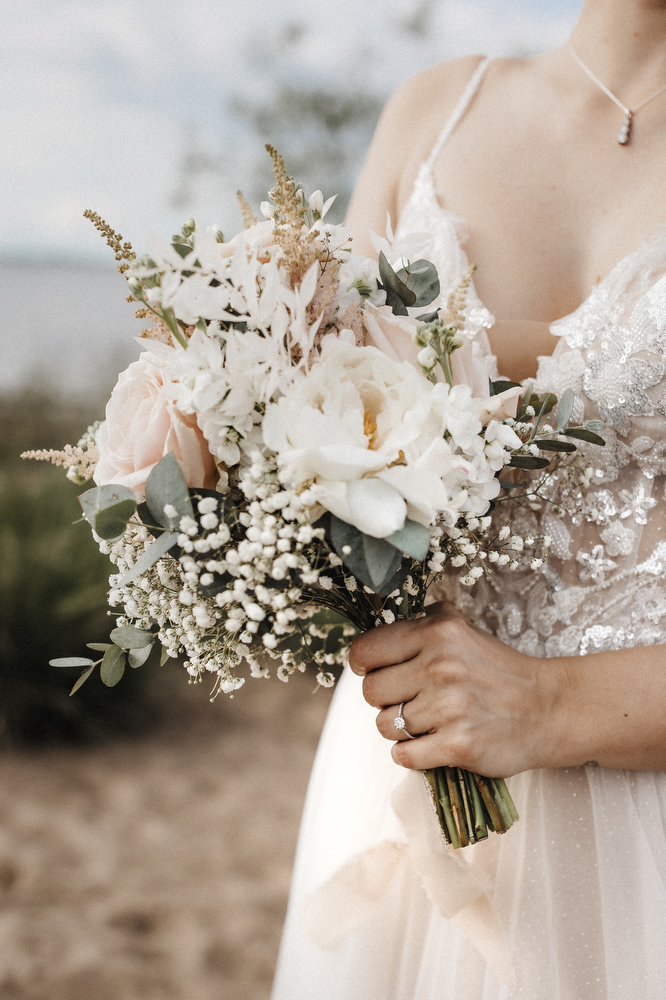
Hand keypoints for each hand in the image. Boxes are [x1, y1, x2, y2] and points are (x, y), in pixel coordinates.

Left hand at [348, 600, 562, 775]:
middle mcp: (441, 666)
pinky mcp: (458, 746)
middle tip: (411, 700)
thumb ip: (420, 623)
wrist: (548, 708)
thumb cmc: (498, 670)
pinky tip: (435, 742)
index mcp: (437, 633)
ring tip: (430, 721)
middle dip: (385, 700)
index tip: (375, 671)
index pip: (365, 651)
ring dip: (401, 729)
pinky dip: (414, 754)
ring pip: (385, 726)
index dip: (364, 665)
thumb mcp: (462, 630)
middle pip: (371, 693)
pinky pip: (404, 756)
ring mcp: (449, 708)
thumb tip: (377, 630)